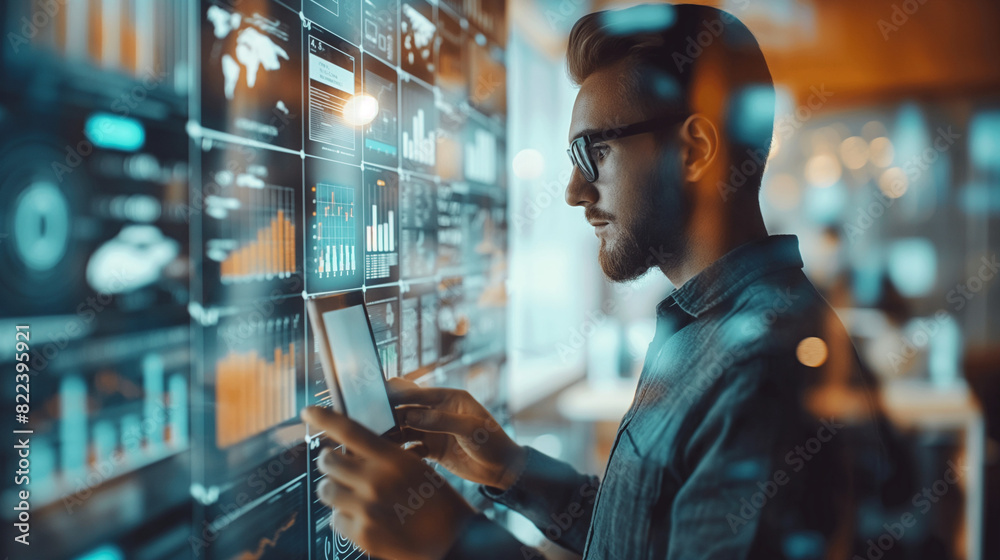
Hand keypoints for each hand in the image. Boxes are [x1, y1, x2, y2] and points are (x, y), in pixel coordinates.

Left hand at [301, 406, 474, 559]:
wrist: (455, 541)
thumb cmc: (439, 502)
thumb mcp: (417, 468)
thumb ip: (384, 459)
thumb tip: (351, 452)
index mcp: (393, 459)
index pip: (349, 430)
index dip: (324, 417)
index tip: (308, 411)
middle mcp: (376, 482)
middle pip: (328, 461)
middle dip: (330, 461)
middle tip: (338, 465)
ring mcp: (367, 510)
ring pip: (326, 490)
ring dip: (335, 489)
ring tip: (351, 494)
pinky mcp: (363, 535)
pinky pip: (335, 519)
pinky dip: (344, 517)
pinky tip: (363, 517)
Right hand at [388, 378, 526, 490]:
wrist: (504, 470)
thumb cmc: (494, 443)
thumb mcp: (470, 429)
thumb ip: (441, 421)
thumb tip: (410, 416)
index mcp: (450, 398)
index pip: (418, 392)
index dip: (397, 394)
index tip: (376, 396)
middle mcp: (439, 412)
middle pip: (407, 411)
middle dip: (389, 416)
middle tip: (370, 423)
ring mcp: (435, 431)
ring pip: (406, 430)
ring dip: (392, 435)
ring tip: (376, 442)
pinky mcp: (433, 449)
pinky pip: (412, 448)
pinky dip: (403, 452)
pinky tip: (395, 458)